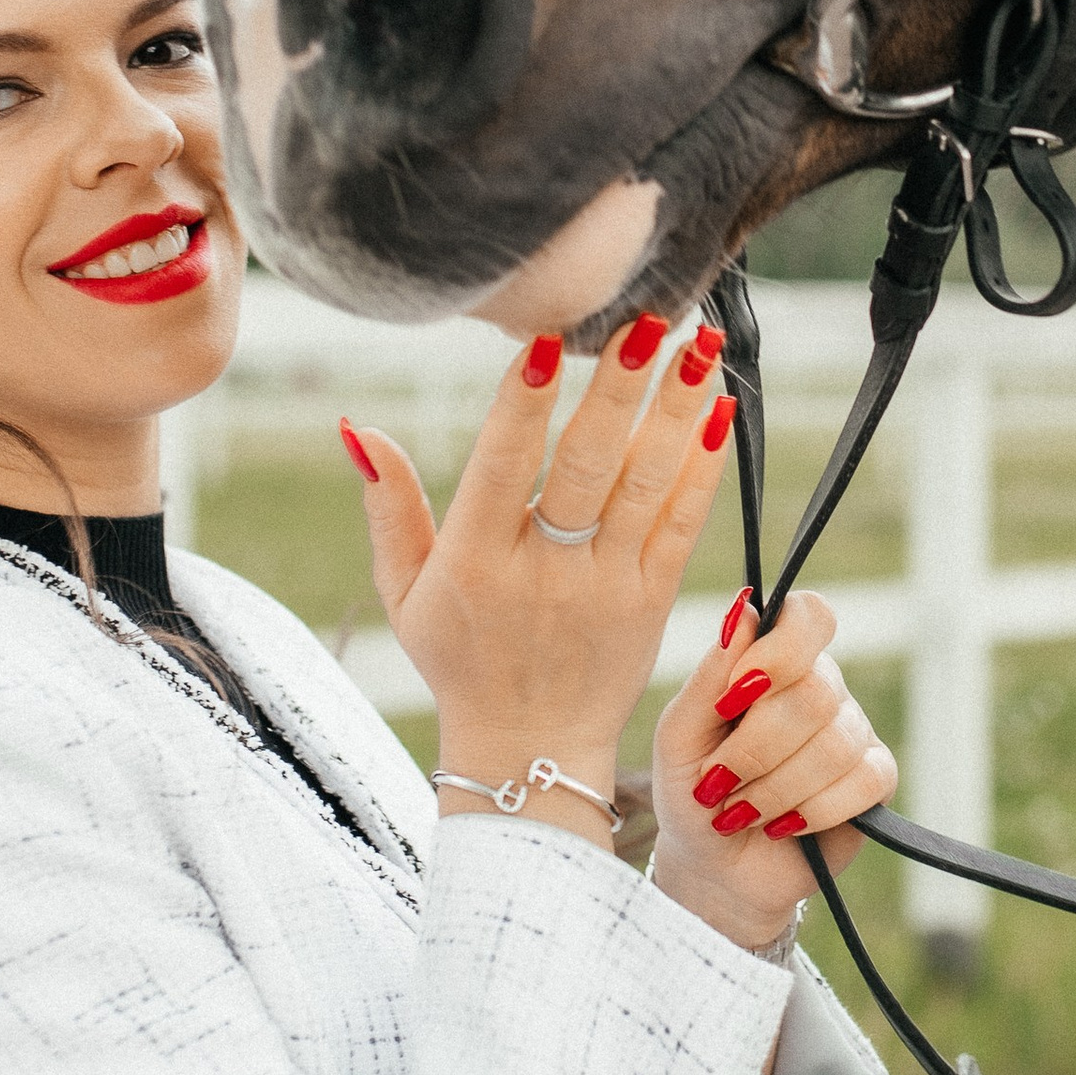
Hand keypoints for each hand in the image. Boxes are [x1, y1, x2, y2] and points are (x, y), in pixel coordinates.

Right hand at [341, 318, 733, 844]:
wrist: (532, 754)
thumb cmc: (460, 659)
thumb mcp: (406, 592)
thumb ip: (389, 507)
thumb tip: (358, 427)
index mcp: (476, 562)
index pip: (502, 467)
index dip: (523, 403)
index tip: (547, 340)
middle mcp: (546, 572)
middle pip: (587, 467)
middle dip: (618, 389)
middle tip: (644, 320)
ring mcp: (608, 587)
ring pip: (647, 485)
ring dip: (675, 410)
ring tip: (699, 344)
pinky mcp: (653, 601)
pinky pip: (682, 524)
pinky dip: (701, 467)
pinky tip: (717, 411)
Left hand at [648, 594, 897, 951]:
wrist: (714, 867)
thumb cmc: (692, 790)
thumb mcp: (679, 736)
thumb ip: (710, 675)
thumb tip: (745, 608)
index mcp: (775, 661)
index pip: (808, 616)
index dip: (779, 654)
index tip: (731, 701)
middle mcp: (822, 687)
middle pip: (815, 693)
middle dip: (755, 749)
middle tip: (716, 783)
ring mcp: (854, 731)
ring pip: (835, 745)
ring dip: (774, 790)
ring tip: (741, 812)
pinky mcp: (875, 780)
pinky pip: (864, 782)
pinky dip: (812, 811)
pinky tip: (783, 826)